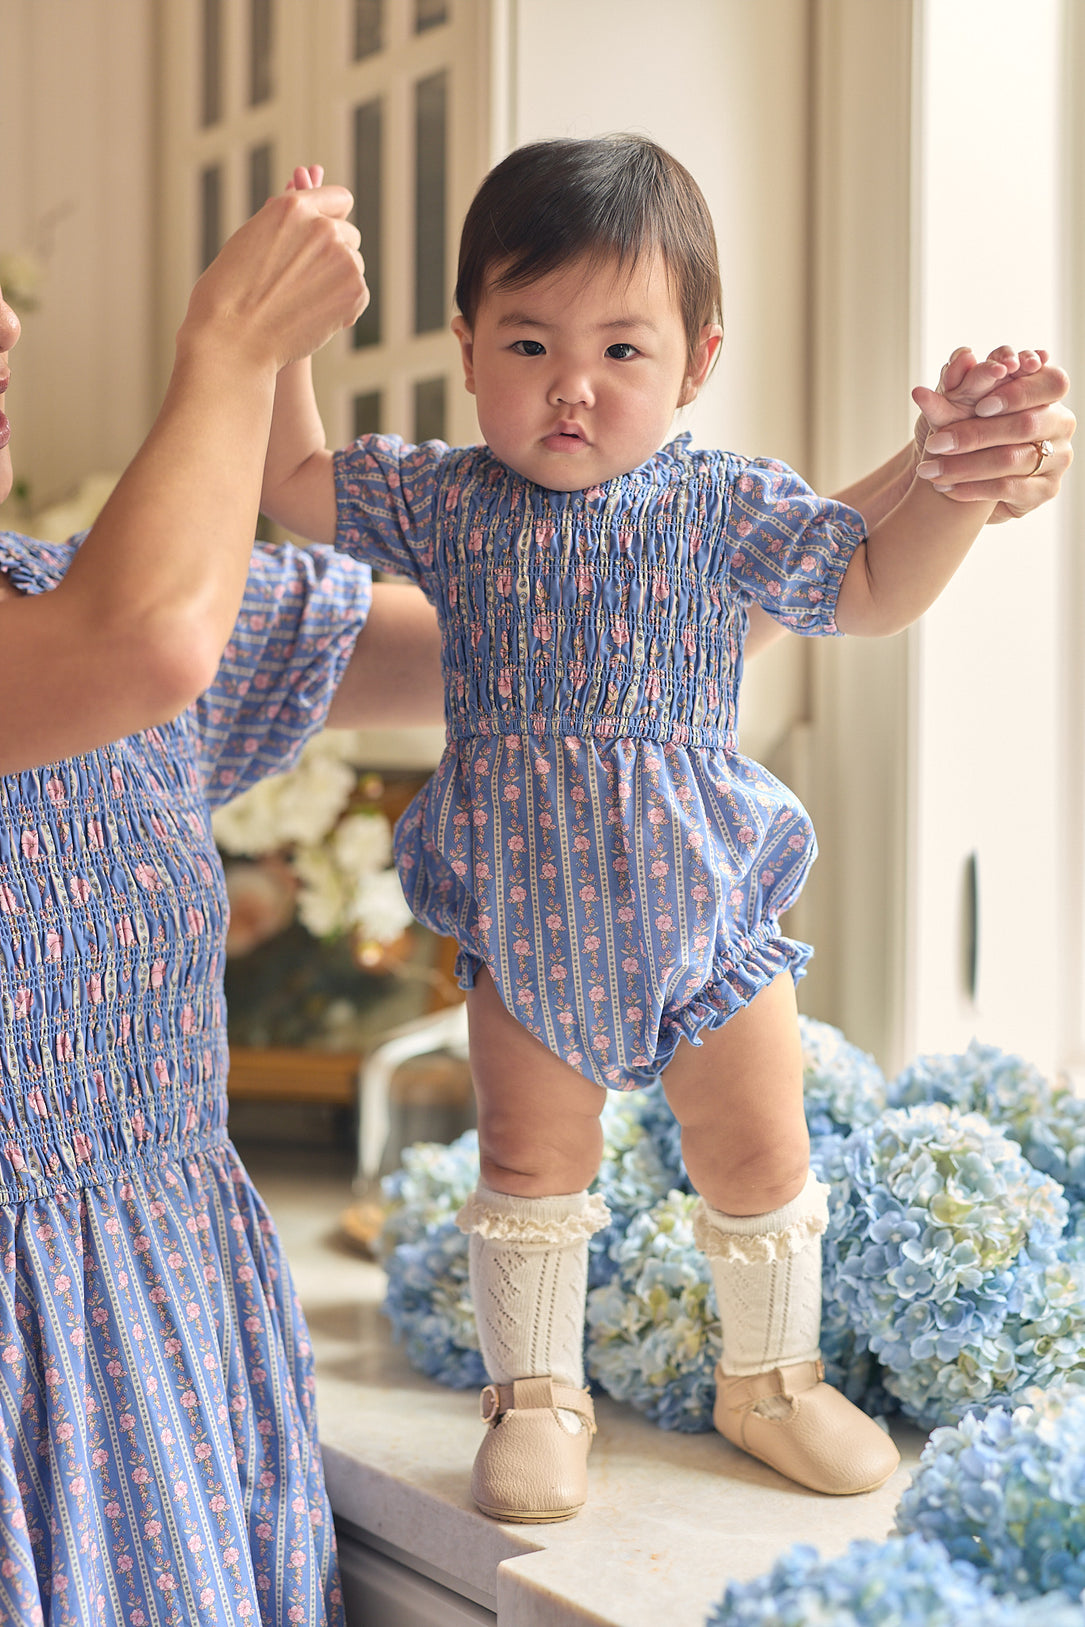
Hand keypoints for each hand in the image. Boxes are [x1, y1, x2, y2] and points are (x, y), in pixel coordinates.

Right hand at [181, 178, 368, 370]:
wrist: (233, 338)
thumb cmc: (230, 294)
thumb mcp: (253, 239)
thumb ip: (289, 226)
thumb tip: (318, 221)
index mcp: (293, 207)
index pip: (339, 199)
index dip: (333, 218)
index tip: (325, 238)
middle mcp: (323, 227)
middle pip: (350, 235)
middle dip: (335, 254)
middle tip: (305, 281)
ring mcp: (342, 259)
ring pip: (356, 265)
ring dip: (338, 281)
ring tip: (302, 302)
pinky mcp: (354, 291)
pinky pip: (360, 294)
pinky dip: (343, 308)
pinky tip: (312, 318)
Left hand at [912, 346, 1073, 522]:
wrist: (972, 474)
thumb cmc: (970, 428)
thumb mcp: (960, 403)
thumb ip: (959, 381)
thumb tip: (961, 356)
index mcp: (1048, 391)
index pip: (1050, 383)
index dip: (1017, 393)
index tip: (980, 406)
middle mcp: (1060, 422)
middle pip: (1026, 425)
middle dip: (977, 434)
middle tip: (937, 443)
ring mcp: (1058, 458)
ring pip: (1013, 459)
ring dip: (966, 465)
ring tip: (930, 469)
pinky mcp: (1046, 490)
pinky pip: (1009, 488)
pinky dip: (972, 488)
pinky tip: (945, 487)